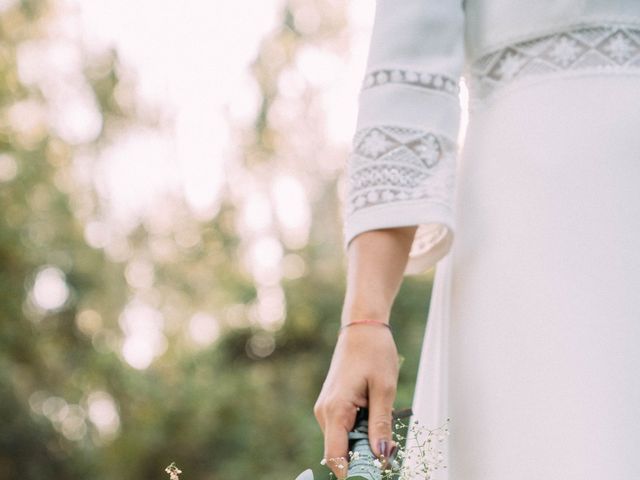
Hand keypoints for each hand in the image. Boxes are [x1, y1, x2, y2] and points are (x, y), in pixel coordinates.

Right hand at [313, 324, 399, 477]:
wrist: (362, 327)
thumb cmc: (374, 352)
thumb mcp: (384, 390)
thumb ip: (381, 425)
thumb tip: (381, 457)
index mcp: (335, 410)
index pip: (336, 457)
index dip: (353, 473)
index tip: (376, 475)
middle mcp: (324, 413)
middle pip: (341, 452)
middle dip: (366, 458)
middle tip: (394, 451)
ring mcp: (326, 409)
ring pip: (344, 442)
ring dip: (365, 444)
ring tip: (389, 430)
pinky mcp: (333, 406)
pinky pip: (345, 429)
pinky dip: (362, 432)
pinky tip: (377, 419)